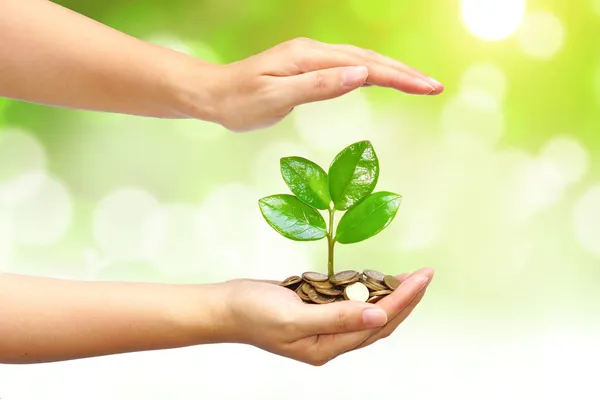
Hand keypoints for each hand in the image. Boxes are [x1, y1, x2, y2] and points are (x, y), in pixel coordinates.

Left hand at [198, 38, 443, 131]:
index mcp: (310, 58)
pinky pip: (348, 68)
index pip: (365, 66)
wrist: (213, 94)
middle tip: (435, 86)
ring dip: (392, 73)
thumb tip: (361, 74)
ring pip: (362, 62)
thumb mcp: (276, 96)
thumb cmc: (240, 102)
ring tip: (420, 84)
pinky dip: (372, 75)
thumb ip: (319, 86)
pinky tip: (383, 81)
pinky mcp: (308, 68)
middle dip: (405, 73)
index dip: (399, 77)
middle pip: (370, 59)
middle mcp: (314, 52)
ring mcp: (312, 59)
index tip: (428, 87)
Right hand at [222, 268, 433, 365]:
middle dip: (405, 297)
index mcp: (328, 346)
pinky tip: (375, 278)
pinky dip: (366, 289)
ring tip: (410, 276)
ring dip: (389, 294)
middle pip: (379, 321)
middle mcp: (330, 339)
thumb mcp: (295, 317)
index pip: (377, 323)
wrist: (226, 306)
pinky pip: (350, 302)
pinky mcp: (317, 310)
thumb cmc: (254, 313)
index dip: (403, 300)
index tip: (421, 278)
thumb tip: (380, 317)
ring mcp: (324, 325)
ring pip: (367, 312)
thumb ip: (338, 318)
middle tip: (425, 274)